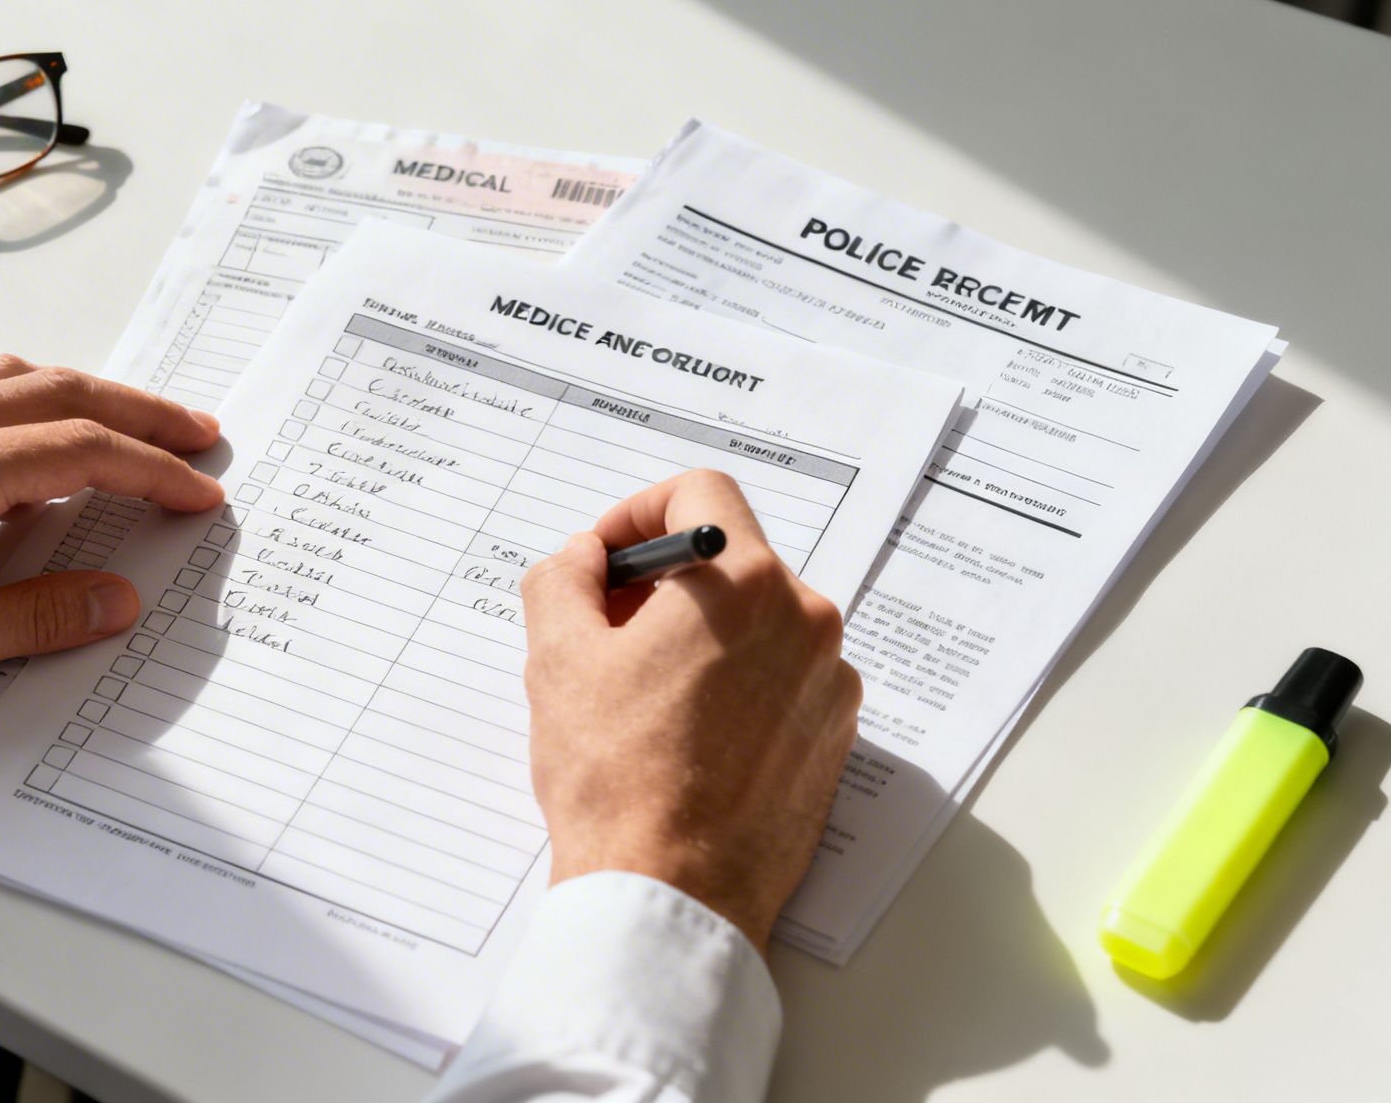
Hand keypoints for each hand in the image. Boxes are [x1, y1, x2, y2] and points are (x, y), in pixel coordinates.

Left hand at [0, 356, 222, 706]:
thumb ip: (35, 620)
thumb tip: (118, 601)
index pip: (84, 451)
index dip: (154, 470)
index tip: (201, 490)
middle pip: (62, 391)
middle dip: (141, 411)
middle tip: (197, 434)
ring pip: (10, 376)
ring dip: (83, 392)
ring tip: (129, 422)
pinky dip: (21, 395)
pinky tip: (26, 433)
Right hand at [520, 470, 860, 953]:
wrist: (671, 895)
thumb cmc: (616, 779)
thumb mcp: (557, 658)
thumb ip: (565, 578)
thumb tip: (584, 560)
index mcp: (744, 583)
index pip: (700, 494)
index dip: (638, 512)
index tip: (606, 558)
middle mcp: (806, 621)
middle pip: (731, 560)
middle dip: (664, 582)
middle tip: (606, 629)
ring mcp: (829, 683)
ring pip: (757, 622)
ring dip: (699, 634)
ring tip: (640, 694)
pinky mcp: (833, 737)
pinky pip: (781, 678)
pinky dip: (735, 683)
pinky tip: (684, 734)